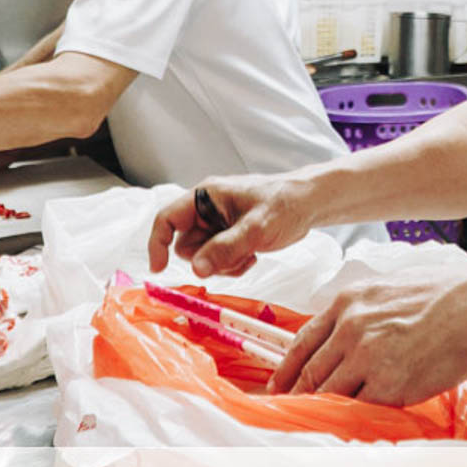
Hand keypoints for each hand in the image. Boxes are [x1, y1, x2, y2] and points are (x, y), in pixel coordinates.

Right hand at [147, 174, 312, 277]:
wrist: (308, 204)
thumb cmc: (284, 204)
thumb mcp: (255, 228)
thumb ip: (225, 248)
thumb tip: (197, 269)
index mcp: (206, 196)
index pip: (167, 218)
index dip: (158, 243)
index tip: (159, 269)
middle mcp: (207, 210)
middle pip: (185, 245)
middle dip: (206, 259)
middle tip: (233, 258)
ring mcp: (217, 224)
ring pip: (202, 257)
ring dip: (221, 264)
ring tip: (247, 254)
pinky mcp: (228, 237)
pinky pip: (216, 260)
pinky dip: (231, 265)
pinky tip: (252, 256)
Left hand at [267, 267, 466, 405]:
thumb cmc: (444, 292)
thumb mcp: (388, 287)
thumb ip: (364, 309)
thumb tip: (350, 330)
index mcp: (349, 301)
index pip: (303, 339)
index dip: (287, 366)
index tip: (279, 381)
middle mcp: (350, 328)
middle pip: (310, 370)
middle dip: (297, 392)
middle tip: (289, 406)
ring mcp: (366, 357)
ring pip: (330, 392)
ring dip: (325, 406)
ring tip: (320, 417)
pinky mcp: (387, 383)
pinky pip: (360, 407)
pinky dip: (354, 415)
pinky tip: (353, 420)